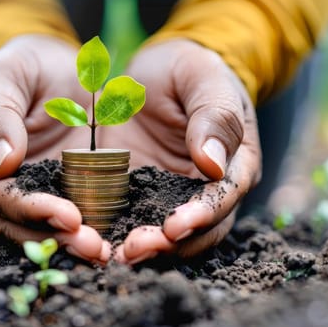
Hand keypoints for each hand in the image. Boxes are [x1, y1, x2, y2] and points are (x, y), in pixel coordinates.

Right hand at [0, 35, 110, 263]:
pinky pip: (68, 222)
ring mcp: (26, 196)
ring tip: (104, 251)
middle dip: (53, 237)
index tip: (66, 215)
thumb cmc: (25, 66)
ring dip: (72, 244)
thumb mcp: (6, 74)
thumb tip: (1, 163)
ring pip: (41, 231)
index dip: (26, 208)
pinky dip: (88, 233)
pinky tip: (113, 242)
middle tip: (93, 246)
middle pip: (15, 224)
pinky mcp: (58, 197)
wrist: (58, 70)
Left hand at [107, 40, 261, 263]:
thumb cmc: (188, 70)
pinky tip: (95, 241)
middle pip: (196, 229)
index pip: (223, 197)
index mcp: (232, 163)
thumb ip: (213, 117)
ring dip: (141, 248)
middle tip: (135, 250)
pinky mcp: (138, 194)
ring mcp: (170, 194)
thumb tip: (212, 165)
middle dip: (168, 244)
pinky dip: (116, 234)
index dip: (201, 215)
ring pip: (164, 234)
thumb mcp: (203, 79)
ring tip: (113, 256)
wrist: (157, 72)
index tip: (175, 226)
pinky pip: (130, 220)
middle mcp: (204, 188)